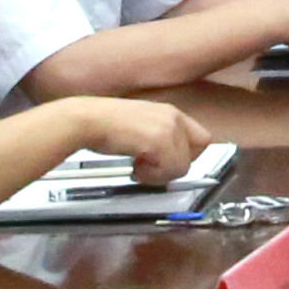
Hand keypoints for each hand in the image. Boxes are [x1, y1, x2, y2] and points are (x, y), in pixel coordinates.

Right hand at [56, 97, 209, 186]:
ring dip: (160, 173)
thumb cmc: (105, 126)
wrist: (87, 120)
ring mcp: (168, 128)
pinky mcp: (159, 140)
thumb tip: (170, 161)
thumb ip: (160, 139)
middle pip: (197, 152)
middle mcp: (173, 117)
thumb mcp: (141, 126)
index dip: (186, 155)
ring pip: (182, 166)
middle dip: (175, 165)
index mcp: (170, 113)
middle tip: (152, 166)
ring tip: (138, 165)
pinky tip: (134, 166)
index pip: (201, 138)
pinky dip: (151, 175)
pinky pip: (169, 169)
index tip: (166, 162)